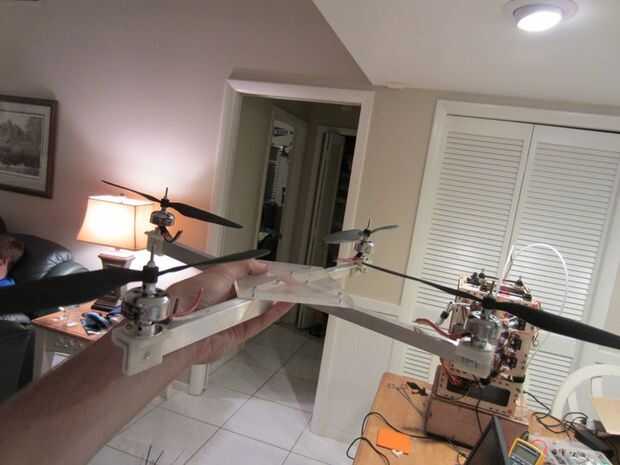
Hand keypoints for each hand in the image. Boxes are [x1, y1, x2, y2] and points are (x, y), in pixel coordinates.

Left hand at [166, 259, 292, 363]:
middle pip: (255, 293)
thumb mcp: (221, 271)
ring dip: (276, 299)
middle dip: (272, 287)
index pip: (246, 278)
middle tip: (290, 281)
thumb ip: (243, 268)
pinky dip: (274, 313)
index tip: (277, 271)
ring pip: (260, 308)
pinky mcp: (239, 334)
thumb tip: (262, 266)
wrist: (181, 324)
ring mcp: (233, 318)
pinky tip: (285, 304)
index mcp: (219, 285)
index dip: (262, 274)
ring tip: (293, 291)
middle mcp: (226, 302)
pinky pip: (260, 322)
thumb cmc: (193, 295)